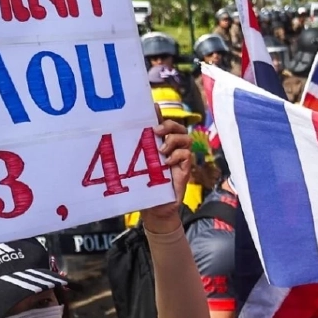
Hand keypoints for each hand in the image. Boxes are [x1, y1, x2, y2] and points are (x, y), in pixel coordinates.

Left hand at [143, 119, 194, 234]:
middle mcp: (173, 148)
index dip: (161, 115)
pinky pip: (187, 155)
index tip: (154, 109)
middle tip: (156, 132)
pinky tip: (167, 163)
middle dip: (169, 125)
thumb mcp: (138, 163)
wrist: (154, 208)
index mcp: (161, 143)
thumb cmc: (144, 184)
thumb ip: (137, 147)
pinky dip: (177, 156)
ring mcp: (180, 159)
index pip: (165, 124)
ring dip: (173, 140)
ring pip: (186, 138)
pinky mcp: (185, 170)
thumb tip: (129, 128)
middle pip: (179, 127)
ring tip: (161, 151)